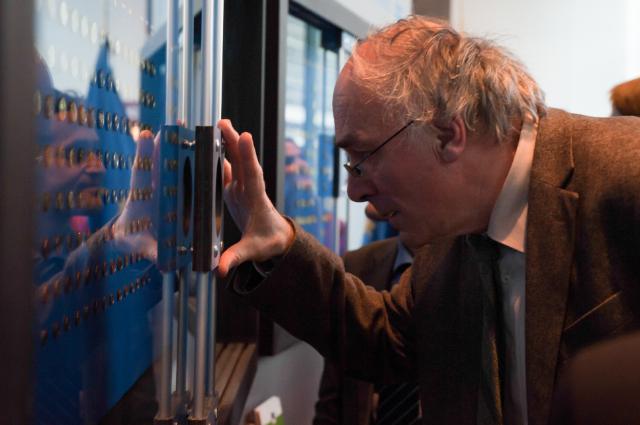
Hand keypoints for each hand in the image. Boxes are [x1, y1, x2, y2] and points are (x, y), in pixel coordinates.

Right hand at [217, 119, 293, 276]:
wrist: (276, 239)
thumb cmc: (268, 242)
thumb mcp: (253, 251)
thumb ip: (236, 258)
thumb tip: (220, 270)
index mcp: (256, 199)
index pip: (253, 175)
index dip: (248, 156)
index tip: (245, 137)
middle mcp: (249, 189)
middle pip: (242, 162)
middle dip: (234, 142)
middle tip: (223, 123)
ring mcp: (242, 188)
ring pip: (234, 161)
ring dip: (227, 143)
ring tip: (216, 125)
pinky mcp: (234, 190)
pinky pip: (227, 170)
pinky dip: (218, 157)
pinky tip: (208, 145)